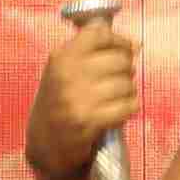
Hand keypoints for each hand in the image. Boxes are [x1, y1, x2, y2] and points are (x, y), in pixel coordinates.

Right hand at [24, 24, 140, 179]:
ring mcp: (78, 97)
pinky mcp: (89, 121)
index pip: (100, 34)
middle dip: (126, 71)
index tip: (125, 51)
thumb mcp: (64, 71)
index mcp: (61, 56)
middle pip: (120, 59)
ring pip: (127, 84)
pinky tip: (120, 112)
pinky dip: (129, 109)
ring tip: (117, 99)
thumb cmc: (59, 103)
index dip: (120, 41)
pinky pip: (127, 106)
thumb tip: (135, 44)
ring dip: (128, 93)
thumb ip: (91, 53)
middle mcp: (68, 73)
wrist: (44, 145)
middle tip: (118, 82)